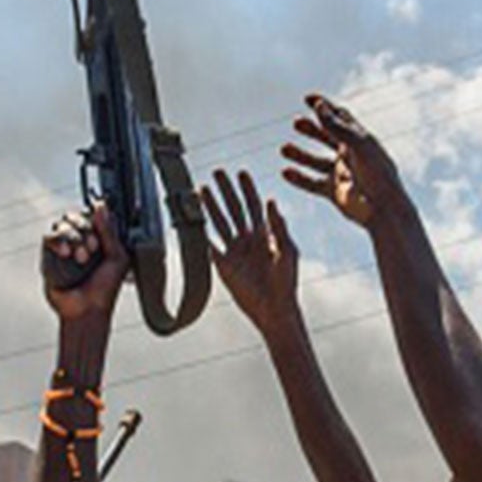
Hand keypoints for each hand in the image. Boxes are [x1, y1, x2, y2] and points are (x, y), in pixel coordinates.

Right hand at [42, 204, 128, 325]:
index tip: (100, 235)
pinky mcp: (49, 256)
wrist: (88, 310)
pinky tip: (66, 254)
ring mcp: (64, 247)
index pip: (92, 215)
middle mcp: (80, 240)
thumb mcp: (117, 257)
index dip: (95, 220)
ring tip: (81, 257)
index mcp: (98, 239)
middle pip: (75, 216)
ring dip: (73, 236)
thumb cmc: (105, 289)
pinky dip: (58, 241)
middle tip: (92, 248)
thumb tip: (101, 206)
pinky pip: (49, 237)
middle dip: (84, 228)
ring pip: (62, 224)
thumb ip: (109, 231)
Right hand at [202, 168, 300, 335]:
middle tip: (217, 173)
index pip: (254, 206)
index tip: (240, 173)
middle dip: (226, 191)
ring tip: (201, 190)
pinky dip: (202, 234)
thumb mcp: (287, 251)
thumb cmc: (286, 282)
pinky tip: (194, 220)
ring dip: (211, 206)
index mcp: (265, 234)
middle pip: (234, 209)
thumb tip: (271, 201)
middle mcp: (248, 239)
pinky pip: (210, 246)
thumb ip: (279, 227)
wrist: (274, 308)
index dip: (247, 189)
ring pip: (220, 223)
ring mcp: (234, 251)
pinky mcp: (223, 265)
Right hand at [280, 94, 404, 228]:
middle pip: (326, 136)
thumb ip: (337, 126)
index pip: (341, 117)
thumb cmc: (378, 175)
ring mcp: (341, 174)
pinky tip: (285, 172)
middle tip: (296, 122)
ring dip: (300, 154)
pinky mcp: (334, 192)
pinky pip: (312, 183)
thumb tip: (319, 105)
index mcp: (360, 140)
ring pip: (316, 161)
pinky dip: (299, 178)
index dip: (325, 106)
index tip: (308, 98)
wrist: (384, 210)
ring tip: (284, 149)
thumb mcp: (358, 146)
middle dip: (311, 129)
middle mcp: (350, 155)